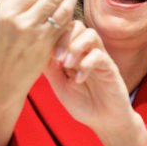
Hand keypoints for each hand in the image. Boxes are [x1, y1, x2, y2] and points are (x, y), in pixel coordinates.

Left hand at [44, 21, 146, 145]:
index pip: (63, 29)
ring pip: (90, 34)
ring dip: (76, 46)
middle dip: (63, 38)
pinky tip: (79, 79)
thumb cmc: (82, 102)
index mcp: (73, 52)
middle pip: (76, 25)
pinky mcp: (110, 68)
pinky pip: (99, 55)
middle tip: (56, 58)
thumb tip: (35, 51)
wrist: (104, 120)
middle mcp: (87, 51)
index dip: (52, 34)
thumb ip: (50, 69)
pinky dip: (86, 64)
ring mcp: (100, 57)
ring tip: (67, 65)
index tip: (42, 51)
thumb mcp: (59, 85)